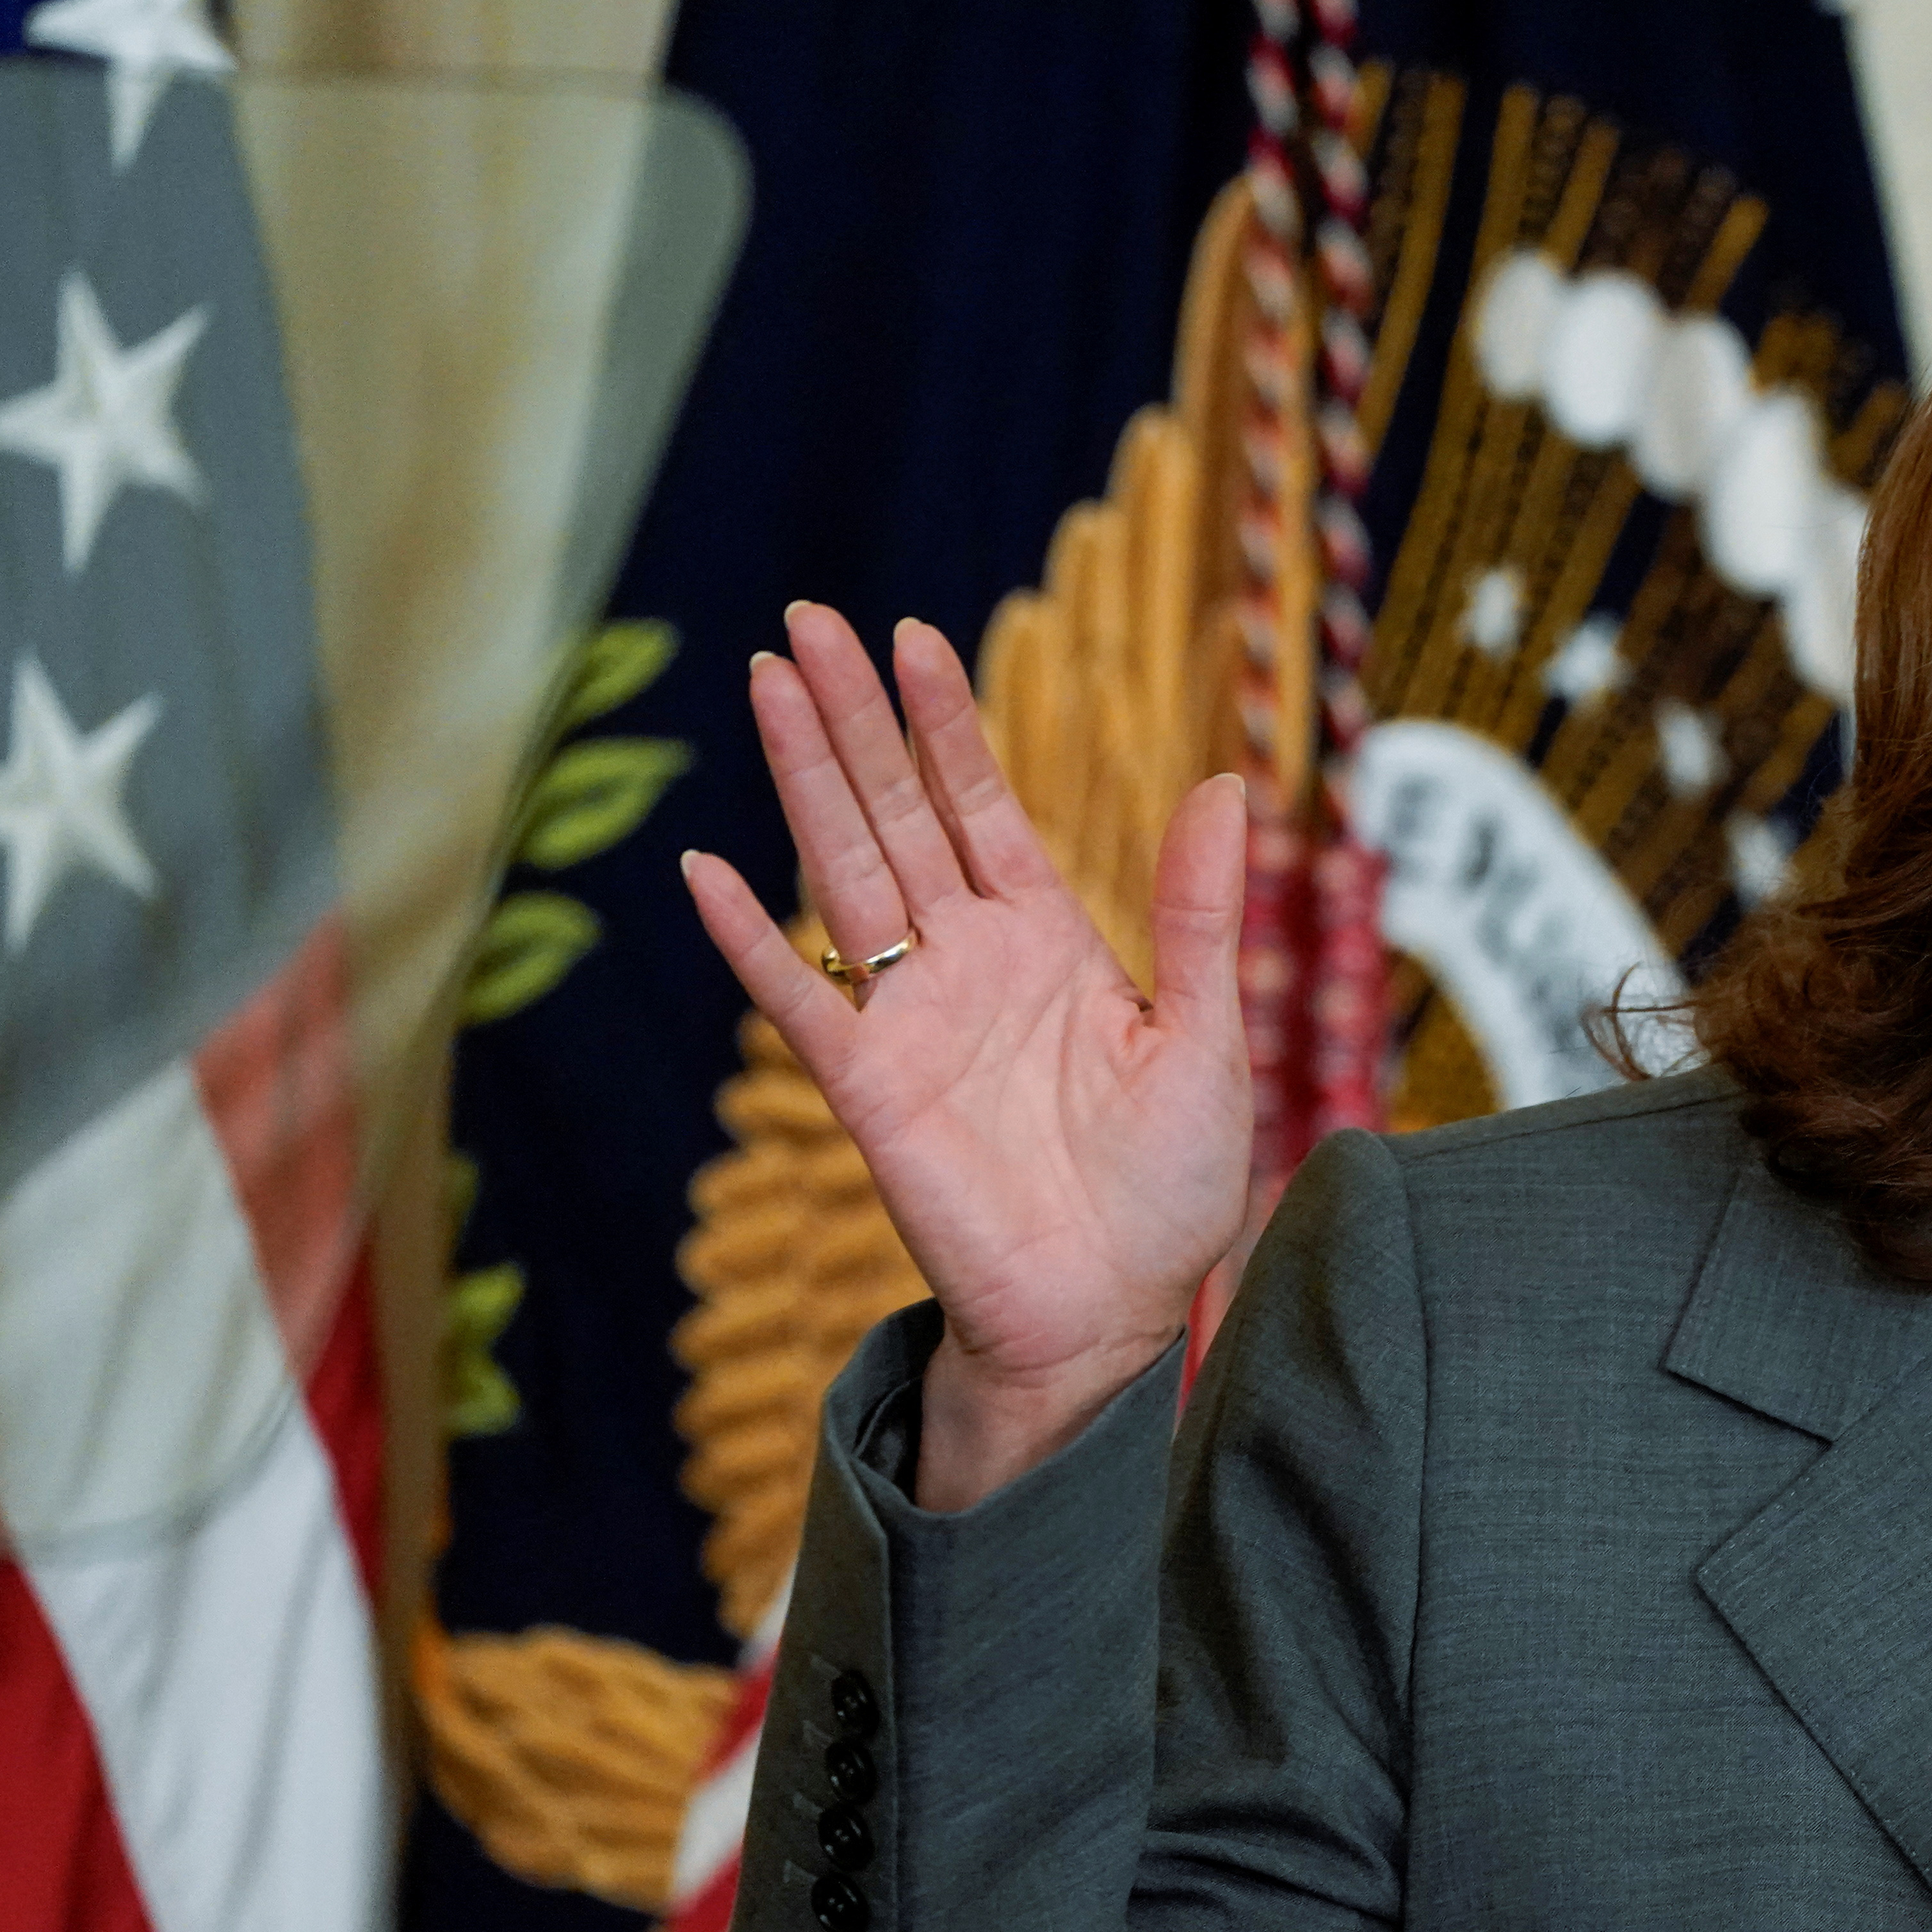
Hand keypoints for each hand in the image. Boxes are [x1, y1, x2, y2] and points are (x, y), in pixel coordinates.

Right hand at [682, 604, 1249, 1507]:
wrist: (1114, 1312)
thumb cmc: (1167, 1190)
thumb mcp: (1208, 1036)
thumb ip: (1204, 915)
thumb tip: (1226, 787)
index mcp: (1046, 941)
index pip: (979, 804)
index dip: (943, 722)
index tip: (912, 635)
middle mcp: (966, 962)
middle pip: (894, 812)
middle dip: (855, 716)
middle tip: (806, 618)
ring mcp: (910, 1017)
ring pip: (842, 871)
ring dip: (803, 780)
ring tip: (766, 684)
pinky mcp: (869, 1088)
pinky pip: (798, 998)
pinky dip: (749, 938)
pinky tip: (705, 868)